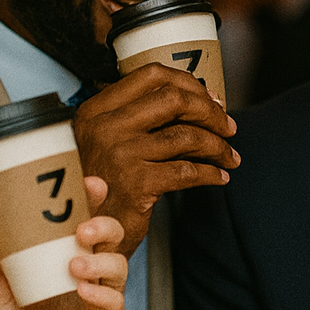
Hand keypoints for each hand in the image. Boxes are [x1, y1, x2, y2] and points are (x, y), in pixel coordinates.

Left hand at [0, 176, 126, 309]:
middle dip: (103, 225)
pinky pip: (114, 302)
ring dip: (100, 260)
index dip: (92, 198)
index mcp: (66, 253)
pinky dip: (101, 294)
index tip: (88, 183)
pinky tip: (83, 291)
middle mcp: (90, 269)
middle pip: (113, 234)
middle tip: (81, 229)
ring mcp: (102, 295)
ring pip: (119, 265)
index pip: (86, 217)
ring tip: (73, 265)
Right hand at [74, 62, 240, 255]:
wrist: (80, 235)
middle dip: (210, 112)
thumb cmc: (103, 186)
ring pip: (186, 136)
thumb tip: (202, 98)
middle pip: (174, 99)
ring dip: (217, 146)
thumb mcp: (105, 142)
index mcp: (96, 110)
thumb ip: (139, 119)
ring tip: (230, 157)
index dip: (189, 83)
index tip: (211, 100)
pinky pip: (187, 171)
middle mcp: (104, 127)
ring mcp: (119, 154)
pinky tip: (219, 177)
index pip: (151, 75)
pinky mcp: (135, 184)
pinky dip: (210, 173)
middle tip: (228, 127)